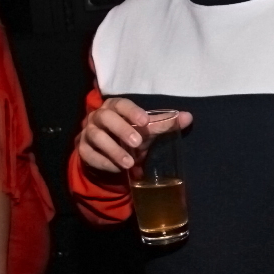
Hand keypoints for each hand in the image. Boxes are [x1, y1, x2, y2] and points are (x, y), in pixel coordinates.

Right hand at [75, 97, 192, 173]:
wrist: (108, 152)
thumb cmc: (130, 133)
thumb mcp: (146, 129)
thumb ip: (164, 124)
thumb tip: (188, 117)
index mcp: (114, 107)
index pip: (121, 104)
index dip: (132, 111)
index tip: (145, 121)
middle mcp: (98, 116)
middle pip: (105, 118)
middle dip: (121, 129)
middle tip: (137, 143)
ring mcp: (88, 133)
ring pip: (96, 137)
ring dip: (113, 150)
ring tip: (129, 162)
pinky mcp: (84, 150)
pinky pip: (89, 155)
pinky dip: (104, 162)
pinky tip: (117, 169)